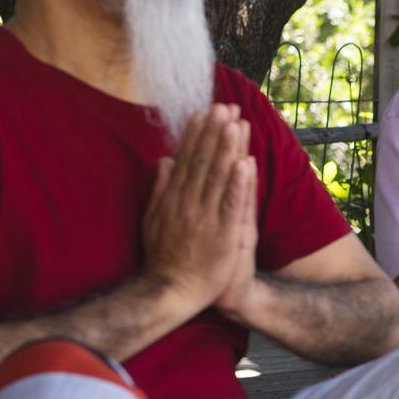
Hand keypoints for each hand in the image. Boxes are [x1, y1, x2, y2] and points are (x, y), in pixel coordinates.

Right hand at [143, 105, 254, 311]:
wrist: (173, 291)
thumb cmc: (164, 257)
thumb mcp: (153, 219)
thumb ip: (160, 188)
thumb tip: (165, 160)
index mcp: (174, 198)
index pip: (188, 160)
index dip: (197, 135)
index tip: (205, 112)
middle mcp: (188, 203)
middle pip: (204, 162)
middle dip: (215, 133)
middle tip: (224, 107)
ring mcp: (205, 217)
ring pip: (218, 177)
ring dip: (228, 149)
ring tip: (236, 123)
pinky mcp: (222, 233)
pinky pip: (231, 204)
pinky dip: (238, 183)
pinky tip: (245, 162)